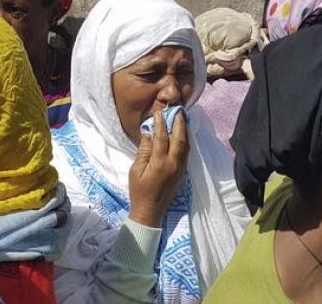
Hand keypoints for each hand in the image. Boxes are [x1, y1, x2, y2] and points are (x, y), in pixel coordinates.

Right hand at [128, 110, 189, 227]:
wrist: (150, 211)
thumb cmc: (139, 191)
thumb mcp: (135, 170)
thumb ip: (143, 151)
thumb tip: (149, 134)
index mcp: (160, 163)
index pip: (161, 138)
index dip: (161, 123)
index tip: (159, 112)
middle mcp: (173, 164)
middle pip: (179, 138)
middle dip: (179, 123)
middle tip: (177, 110)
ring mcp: (180, 169)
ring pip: (186, 145)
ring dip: (184, 131)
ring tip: (181, 119)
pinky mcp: (183, 173)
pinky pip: (186, 153)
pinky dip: (184, 141)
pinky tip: (181, 135)